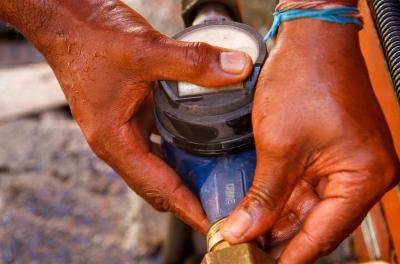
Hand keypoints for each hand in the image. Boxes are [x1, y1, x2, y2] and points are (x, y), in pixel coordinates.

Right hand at [0, 0, 252, 232]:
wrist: (65, 18)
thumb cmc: (90, 36)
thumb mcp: (146, 50)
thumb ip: (193, 62)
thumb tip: (237, 71)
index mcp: (115, 141)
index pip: (158, 188)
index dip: (188, 209)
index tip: (215, 225)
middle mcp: (117, 142)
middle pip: (158, 184)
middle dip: (190, 198)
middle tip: (225, 202)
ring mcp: (121, 129)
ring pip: (158, 164)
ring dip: (185, 173)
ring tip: (219, 177)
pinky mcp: (128, 113)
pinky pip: (156, 141)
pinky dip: (178, 147)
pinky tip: (201, 139)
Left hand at [221, 19, 398, 262]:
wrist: (311, 39)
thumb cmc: (305, 80)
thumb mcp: (279, 147)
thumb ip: (264, 196)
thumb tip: (244, 232)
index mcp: (364, 178)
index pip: (323, 236)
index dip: (289, 257)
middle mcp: (363, 176)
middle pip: (316, 225)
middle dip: (278, 238)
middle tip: (243, 250)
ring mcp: (347, 165)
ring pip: (308, 208)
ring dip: (277, 220)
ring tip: (245, 233)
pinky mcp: (330, 154)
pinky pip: (305, 187)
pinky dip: (282, 200)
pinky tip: (258, 210)